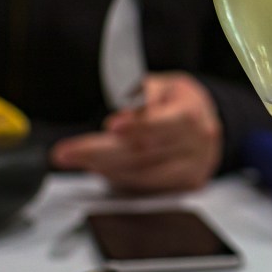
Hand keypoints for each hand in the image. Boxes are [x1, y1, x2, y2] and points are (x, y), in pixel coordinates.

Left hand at [51, 72, 222, 191]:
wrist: (205, 121)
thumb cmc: (178, 101)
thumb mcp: (161, 84)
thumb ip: (142, 95)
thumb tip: (125, 117)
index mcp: (192, 113)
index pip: (164, 123)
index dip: (137, 126)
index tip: (110, 127)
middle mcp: (198, 143)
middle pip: (146, 153)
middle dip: (101, 152)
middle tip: (67, 152)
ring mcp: (194, 167)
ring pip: (143, 174)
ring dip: (105, 168)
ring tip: (78, 158)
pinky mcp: (187, 184)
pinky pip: (148, 187)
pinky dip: (121, 178)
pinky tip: (102, 168)